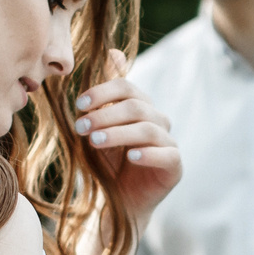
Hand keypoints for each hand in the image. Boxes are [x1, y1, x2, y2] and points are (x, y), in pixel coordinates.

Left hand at [72, 49, 180, 226]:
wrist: (119, 203)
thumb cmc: (108, 163)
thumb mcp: (99, 128)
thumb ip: (104, 96)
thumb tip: (114, 51)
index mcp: (141, 107)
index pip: (127, 88)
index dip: (103, 92)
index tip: (79, 105)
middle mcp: (158, 121)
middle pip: (136, 107)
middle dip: (106, 114)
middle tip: (81, 126)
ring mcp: (169, 143)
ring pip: (147, 129)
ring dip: (118, 133)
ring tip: (94, 141)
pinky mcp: (175, 167)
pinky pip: (166, 155)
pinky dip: (148, 154)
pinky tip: (130, 158)